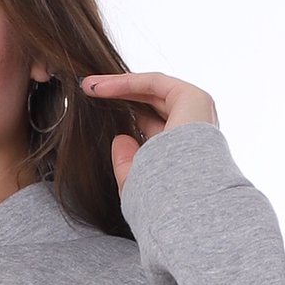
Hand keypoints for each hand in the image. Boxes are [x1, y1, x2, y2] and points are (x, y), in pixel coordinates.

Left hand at [77, 72, 218, 193]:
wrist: (184, 199)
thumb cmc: (162, 201)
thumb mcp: (135, 181)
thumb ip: (126, 163)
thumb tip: (119, 138)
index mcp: (182, 150)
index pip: (151, 123)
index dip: (124, 114)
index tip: (96, 111)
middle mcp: (192, 129)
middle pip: (150, 103)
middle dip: (118, 94)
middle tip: (88, 89)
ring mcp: (196, 112)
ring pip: (151, 90)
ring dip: (119, 85)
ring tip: (89, 85)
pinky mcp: (194, 98)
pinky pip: (155, 83)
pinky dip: (128, 82)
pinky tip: (101, 88)